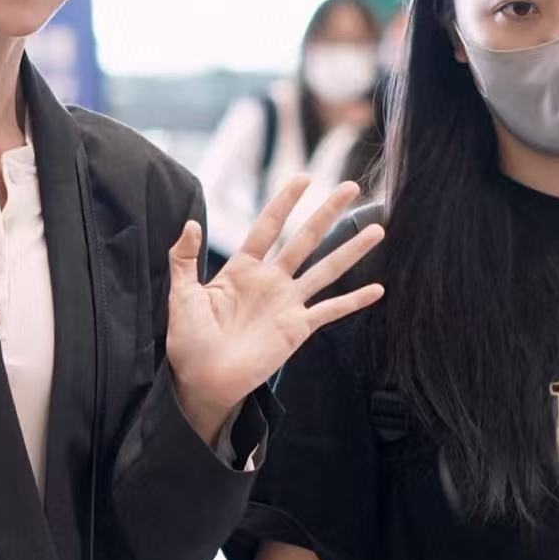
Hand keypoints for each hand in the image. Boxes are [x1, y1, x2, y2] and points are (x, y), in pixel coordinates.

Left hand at [165, 178, 383, 443]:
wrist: (201, 381)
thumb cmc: (188, 341)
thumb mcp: (181, 295)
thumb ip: (183, 259)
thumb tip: (190, 222)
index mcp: (241, 270)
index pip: (267, 228)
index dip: (284, 202)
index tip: (303, 178)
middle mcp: (269, 282)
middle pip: (304, 239)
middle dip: (327, 213)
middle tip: (351, 186)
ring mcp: (287, 304)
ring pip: (325, 269)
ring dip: (351, 250)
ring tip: (377, 228)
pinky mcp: (297, 329)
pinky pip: (330, 311)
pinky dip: (353, 301)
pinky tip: (377, 289)